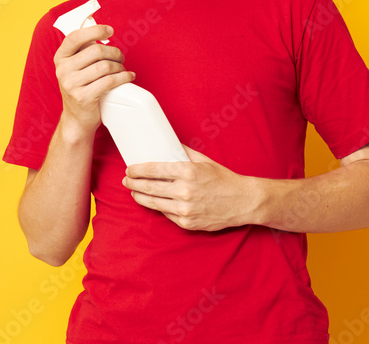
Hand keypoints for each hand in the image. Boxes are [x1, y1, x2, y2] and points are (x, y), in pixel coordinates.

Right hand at [54, 24, 133, 135]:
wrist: (77, 118)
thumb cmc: (81, 88)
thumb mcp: (75, 68)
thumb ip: (84, 51)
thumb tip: (103, 33)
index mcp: (60, 58)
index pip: (76, 37)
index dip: (95, 31)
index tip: (110, 31)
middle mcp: (63, 70)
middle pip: (96, 51)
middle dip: (114, 52)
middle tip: (121, 58)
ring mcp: (71, 84)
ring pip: (105, 66)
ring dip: (120, 66)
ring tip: (123, 69)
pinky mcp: (83, 97)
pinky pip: (109, 81)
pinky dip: (123, 77)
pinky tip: (128, 77)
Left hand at [123, 146, 259, 230]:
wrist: (242, 201)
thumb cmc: (223, 179)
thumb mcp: (204, 161)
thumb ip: (184, 153)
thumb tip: (167, 145)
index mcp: (187, 172)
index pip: (154, 169)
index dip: (138, 170)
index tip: (130, 169)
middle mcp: (184, 191)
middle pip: (149, 187)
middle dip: (134, 183)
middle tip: (126, 180)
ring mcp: (184, 209)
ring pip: (154, 203)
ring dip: (140, 197)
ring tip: (134, 192)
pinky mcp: (187, 222)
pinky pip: (166, 214)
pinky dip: (158, 208)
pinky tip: (153, 202)